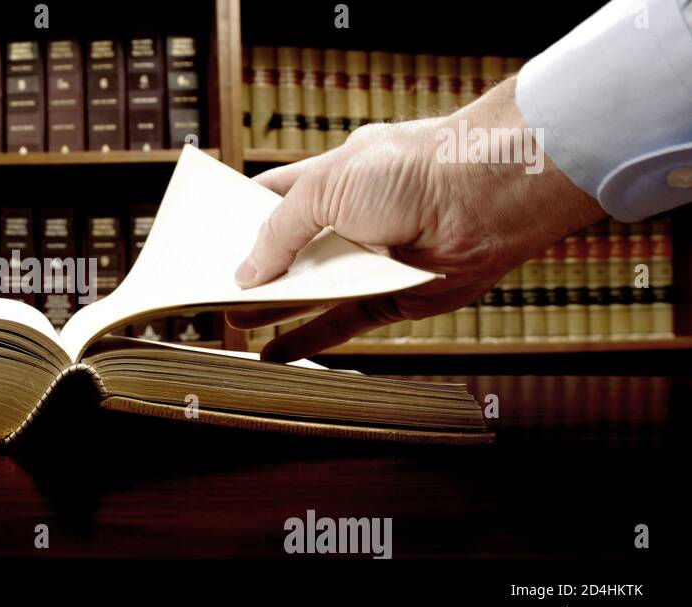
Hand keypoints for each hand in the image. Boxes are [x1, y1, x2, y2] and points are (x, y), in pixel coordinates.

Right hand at [231, 78, 606, 361]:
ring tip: (233, 321)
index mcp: (330, 177)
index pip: (273, 196)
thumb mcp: (324, 189)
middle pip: (291, 249)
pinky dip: (308, 340)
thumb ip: (280, 233)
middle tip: (212, 290)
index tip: (207, 240)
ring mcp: (371, 258)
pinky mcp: (392, 296)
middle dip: (254, 269)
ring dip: (273, 307)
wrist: (484, 195)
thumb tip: (247, 274)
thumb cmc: (411, 170)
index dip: (241, 216)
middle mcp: (350, 218)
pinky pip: (342, 323)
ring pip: (312, 291)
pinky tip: (276, 352)